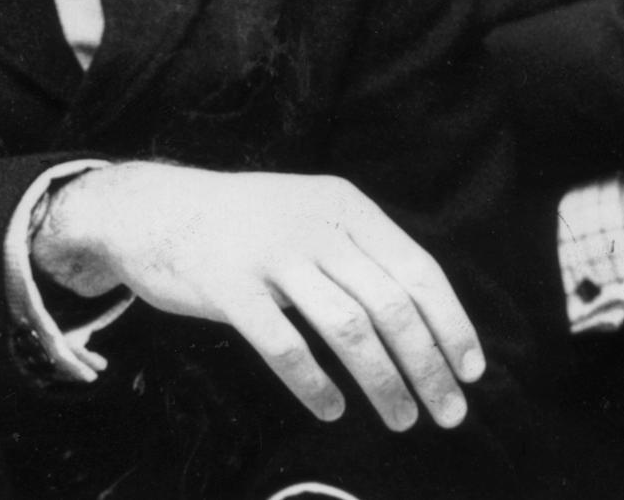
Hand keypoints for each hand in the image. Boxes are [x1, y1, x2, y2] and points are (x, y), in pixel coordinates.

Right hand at [35, 162, 482, 430]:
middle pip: (391, 304)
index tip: (471, 371)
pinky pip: (284, 345)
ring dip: (383, 382)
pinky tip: (331, 409)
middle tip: (448, 412)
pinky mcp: (228, 286)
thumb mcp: (309, 212)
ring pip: (347, 328)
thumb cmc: (243, 223)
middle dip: (428, 365)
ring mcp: (270, 254)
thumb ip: (359, 250)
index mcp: (344, 205)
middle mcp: (314, 225)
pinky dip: (314, 384)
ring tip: (401, 419)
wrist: (152, 208)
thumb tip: (424, 317)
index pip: (417, 268)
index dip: (451, 324)